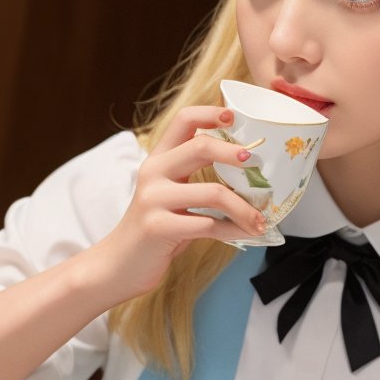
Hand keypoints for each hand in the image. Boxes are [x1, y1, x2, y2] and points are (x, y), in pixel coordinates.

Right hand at [92, 105, 267, 301]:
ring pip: (214, 193)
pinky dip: (234, 231)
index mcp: (158, 160)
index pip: (184, 121)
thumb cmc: (154, 231)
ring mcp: (154, 200)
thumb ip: (195, 179)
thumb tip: (247, 175)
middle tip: (258, 166)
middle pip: (201, 147)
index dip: (210, 114)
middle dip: (236, 155)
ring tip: (261, 220)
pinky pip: (209, 225)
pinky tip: (246, 234)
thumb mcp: (170, 195)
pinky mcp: (158, 227)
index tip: (234, 117)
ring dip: (244, 209)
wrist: (118, 265)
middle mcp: (153, 174)